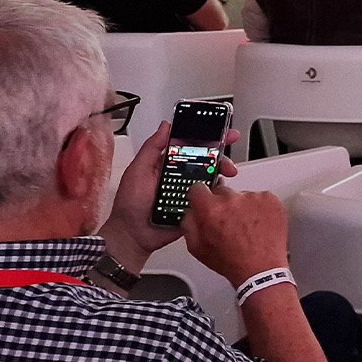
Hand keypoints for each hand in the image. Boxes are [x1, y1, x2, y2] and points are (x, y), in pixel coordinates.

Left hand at [98, 121, 239, 271]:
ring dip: (222, 170)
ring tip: (226, 170)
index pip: (189, 144)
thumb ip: (151, 148)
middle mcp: (181, 175)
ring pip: (212, 176)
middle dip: (222, 149)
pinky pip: (211, 197)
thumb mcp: (138, 170)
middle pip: (206, 158)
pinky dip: (219, 192)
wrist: (133, 236)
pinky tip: (220, 189)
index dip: (205, 134)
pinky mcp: (196, 207)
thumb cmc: (130, 204)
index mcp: (168, 163)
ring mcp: (190, 190)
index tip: (218, 127)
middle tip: (231, 142)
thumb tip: (166, 125)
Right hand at [182, 183, 290, 287]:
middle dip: (222, 205)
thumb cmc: (232, 262)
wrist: (261, 269)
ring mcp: (253, 198)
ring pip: (242, 196)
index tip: (204, 201)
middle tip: (228, 222)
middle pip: (222, 192)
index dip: (200, 197)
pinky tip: (258, 224)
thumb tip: (190, 211)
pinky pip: (260, 198)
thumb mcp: (198, 248)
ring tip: (246, 227)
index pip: (198, 188)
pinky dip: (259, 208)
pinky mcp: (270, 199)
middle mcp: (231, 200)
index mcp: (211, 209)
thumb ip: (189, 224)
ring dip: (242, 207)